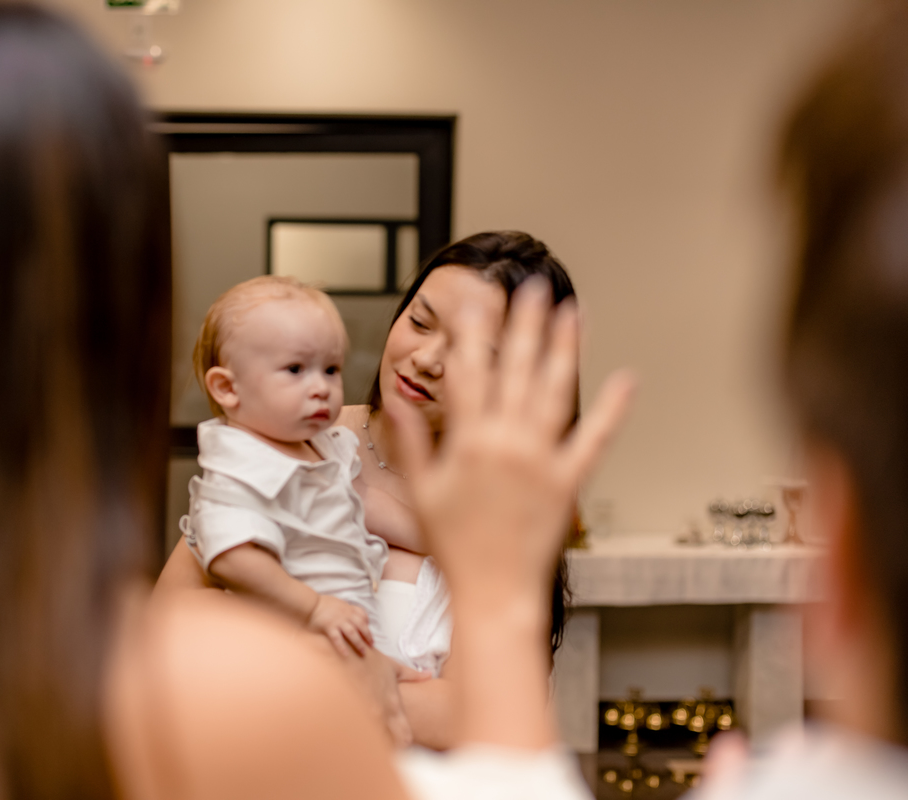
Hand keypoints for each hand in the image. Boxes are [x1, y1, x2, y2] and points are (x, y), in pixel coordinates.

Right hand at [308, 594, 373, 656]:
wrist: (310, 603)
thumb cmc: (321, 603)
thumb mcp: (336, 602)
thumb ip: (344, 608)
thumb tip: (348, 615)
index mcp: (347, 608)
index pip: (362, 615)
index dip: (367, 623)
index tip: (369, 630)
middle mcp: (345, 614)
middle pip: (361, 626)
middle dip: (368, 636)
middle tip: (371, 645)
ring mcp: (338, 621)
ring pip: (352, 633)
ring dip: (359, 643)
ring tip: (363, 653)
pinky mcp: (329, 627)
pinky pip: (337, 638)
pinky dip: (342, 647)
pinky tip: (346, 655)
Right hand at [337, 646, 429, 748]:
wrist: (339, 652)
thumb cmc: (366, 658)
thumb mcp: (391, 666)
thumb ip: (412, 675)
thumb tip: (429, 675)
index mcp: (392, 706)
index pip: (405, 739)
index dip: (404, 744)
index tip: (402, 745)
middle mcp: (379, 714)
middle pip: (389, 747)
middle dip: (388, 748)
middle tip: (385, 744)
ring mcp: (361, 715)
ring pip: (370, 741)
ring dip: (370, 740)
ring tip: (366, 735)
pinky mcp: (344, 714)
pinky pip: (352, 732)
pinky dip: (354, 732)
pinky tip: (351, 726)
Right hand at [387, 278, 634, 610]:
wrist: (493, 591)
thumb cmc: (453, 547)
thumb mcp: (420, 492)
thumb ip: (410, 443)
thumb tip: (399, 402)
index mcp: (467, 442)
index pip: (468, 372)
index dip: (471, 332)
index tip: (475, 301)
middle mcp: (506, 442)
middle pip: (516, 368)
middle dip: (524, 323)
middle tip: (532, 287)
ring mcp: (541, 459)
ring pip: (555, 390)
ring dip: (565, 348)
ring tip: (572, 312)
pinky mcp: (570, 480)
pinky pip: (596, 438)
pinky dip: (614, 409)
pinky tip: (627, 379)